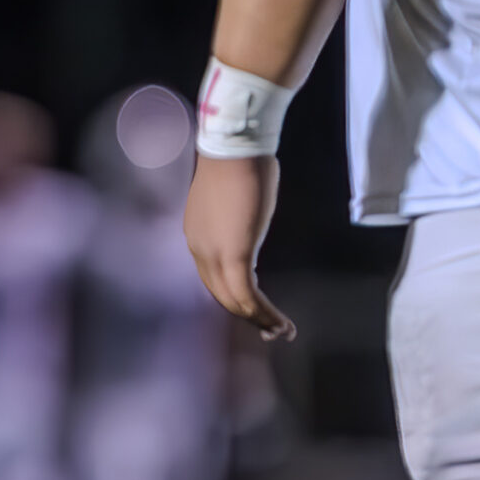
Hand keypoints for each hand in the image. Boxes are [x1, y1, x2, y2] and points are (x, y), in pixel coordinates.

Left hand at [183, 153, 295, 340]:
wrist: (234, 148)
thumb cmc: (240, 164)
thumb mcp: (235, 201)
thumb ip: (237, 221)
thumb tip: (248, 224)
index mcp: (197, 237)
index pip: (214, 278)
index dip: (236, 298)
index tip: (258, 310)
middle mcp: (198, 249)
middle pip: (222, 295)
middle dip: (248, 316)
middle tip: (272, 331)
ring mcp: (212, 253)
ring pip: (234, 300)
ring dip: (259, 319)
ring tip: (282, 331)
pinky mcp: (233, 253)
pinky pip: (247, 295)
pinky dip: (264, 313)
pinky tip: (281, 323)